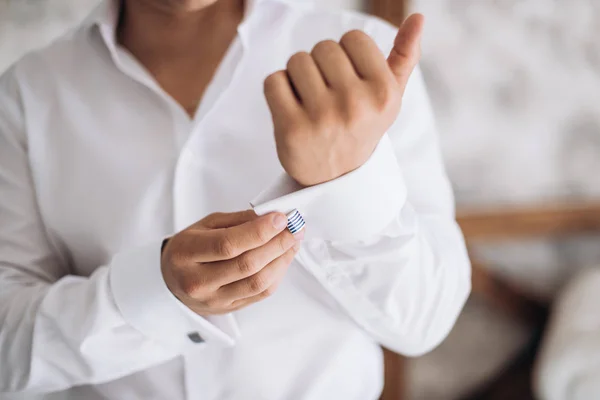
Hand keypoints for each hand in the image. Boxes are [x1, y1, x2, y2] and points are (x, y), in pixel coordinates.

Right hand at [161, 210, 303, 314]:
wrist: (171, 279)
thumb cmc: (190, 247)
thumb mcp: (205, 225)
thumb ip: (238, 221)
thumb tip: (270, 216)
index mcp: (187, 253)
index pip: (228, 244)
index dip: (259, 231)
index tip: (280, 218)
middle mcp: (198, 281)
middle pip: (247, 265)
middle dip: (277, 244)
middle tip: (295, 228)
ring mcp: (213, 299)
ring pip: (258, 283)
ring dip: (282, 260)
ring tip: (294, 242)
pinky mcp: (228, 308)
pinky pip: (260, 294)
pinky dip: (278, 274)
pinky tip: (283, 258)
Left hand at [264, 14, 424, 185]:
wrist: (336, 179)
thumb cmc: (362, 128)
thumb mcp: (389, 98)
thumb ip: (404, 57)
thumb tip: (418, 17)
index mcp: (384, 93)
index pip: (353, 38)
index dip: (347, 55)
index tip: (349, 80)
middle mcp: (355, 105)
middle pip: (323, 47)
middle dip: (322, 65)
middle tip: (327, 94)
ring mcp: (322, 118)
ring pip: (297, 61)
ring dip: (299, 76)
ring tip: (310, 101)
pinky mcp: (291, 129)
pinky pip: (274, 81)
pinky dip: (278, 90)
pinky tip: (292, 109)